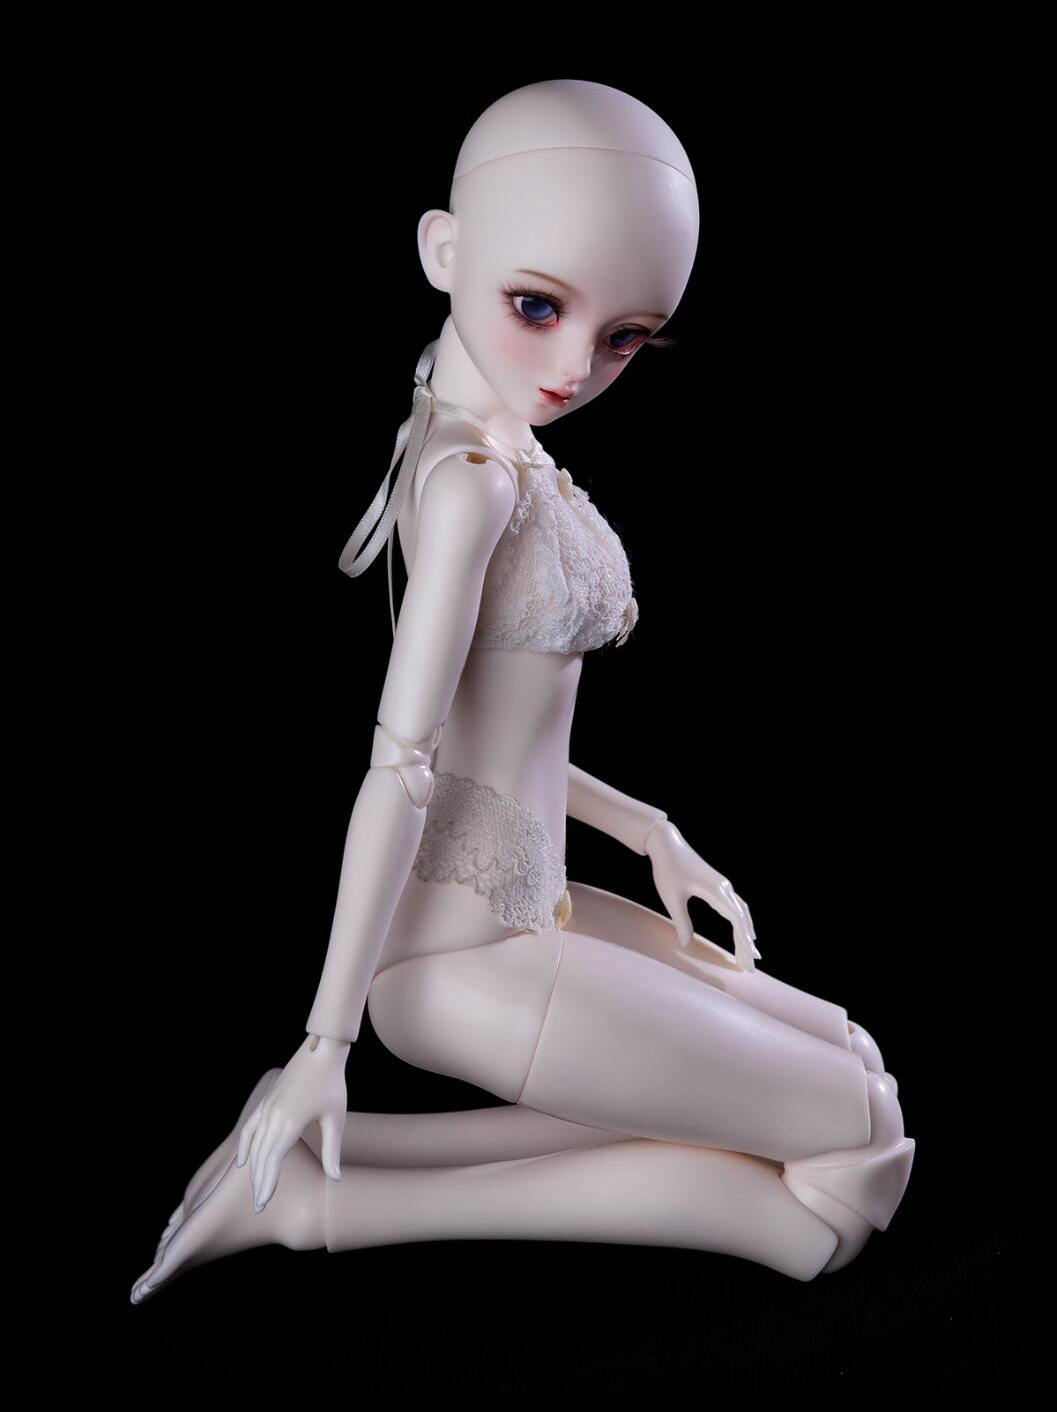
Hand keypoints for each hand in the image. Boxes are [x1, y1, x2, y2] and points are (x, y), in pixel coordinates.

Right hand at [235, 1033, 349, 1212]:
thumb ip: (332, 1151)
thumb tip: (335, 1178)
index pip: (273, 1161)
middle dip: (259, 1183)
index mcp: (289, 1124)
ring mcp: (267, 1108)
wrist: (321, 1051)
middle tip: (258, 1207)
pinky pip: (250, 1128)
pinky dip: (244, 1146)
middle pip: (261, 1157)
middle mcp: (273, 1117)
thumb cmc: (332, 1084)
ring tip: (253, 1189)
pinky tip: (242, 1161)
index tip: (262, 1204)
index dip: (267, 1184)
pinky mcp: (266, 1101)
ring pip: (253, 1145)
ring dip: (252, 1169)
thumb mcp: (335, 1119)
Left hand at [644, 819, 761, 972]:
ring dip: (747, 934)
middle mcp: (724, 888)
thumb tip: (686, 944)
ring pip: (741, 913)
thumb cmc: (668, 869)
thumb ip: (681, 922)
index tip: (748, 956)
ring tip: (751, 954)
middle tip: (752, 967)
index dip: (743, 939)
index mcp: (716, 891)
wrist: (668, 845)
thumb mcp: (671, 898)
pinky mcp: (719, 886)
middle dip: (747, 943)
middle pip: (742, 919)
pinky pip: (736, 907)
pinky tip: (743, 933)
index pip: (736, 919)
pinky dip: (741, 923)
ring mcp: (723, 886)